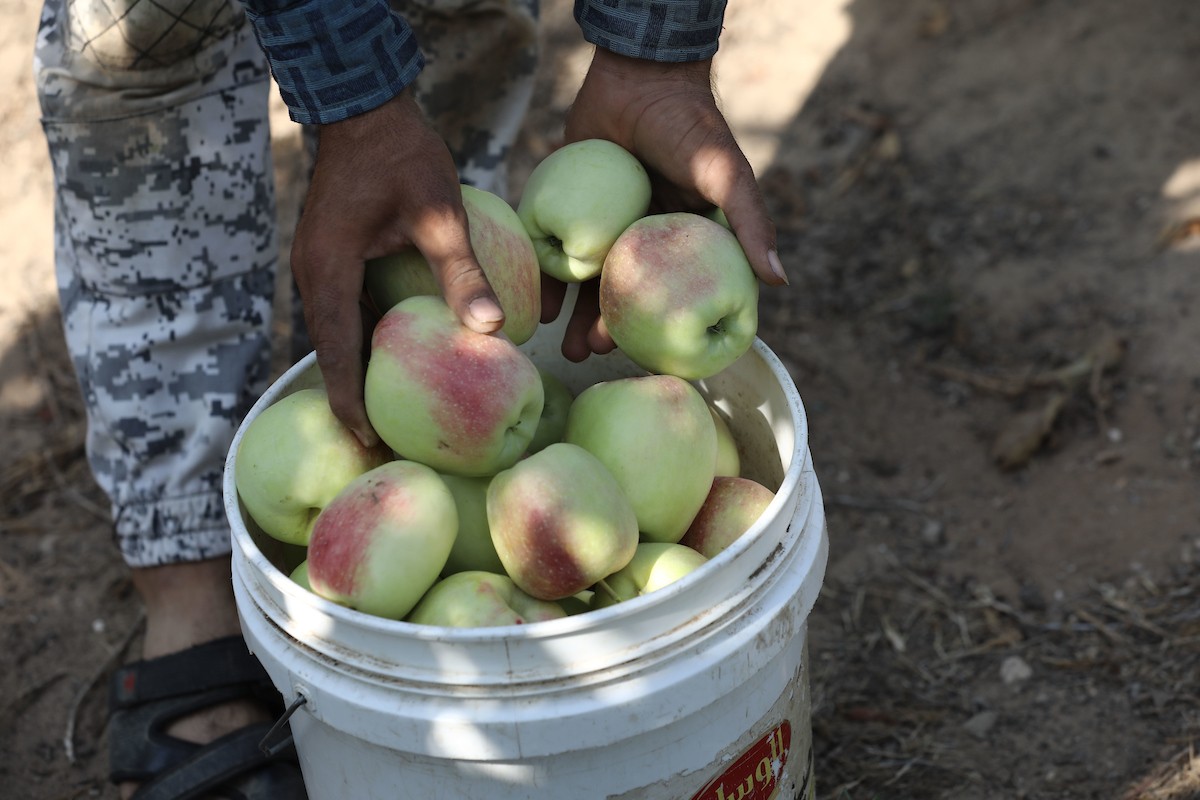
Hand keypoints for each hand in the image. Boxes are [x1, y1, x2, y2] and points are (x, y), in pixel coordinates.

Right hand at [289, 90, 503, 446]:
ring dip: (357, 373)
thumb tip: (490, 329)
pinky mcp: (332, 258)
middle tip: (383, 446)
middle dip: (354, 399)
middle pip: (330, 352)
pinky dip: (363, 343)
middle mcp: (313, 275)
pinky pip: (344, 312)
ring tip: (388, 417)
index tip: (368, 443)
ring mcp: (319, 266)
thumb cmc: (403, 154)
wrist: (365, 106)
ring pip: (336, 335)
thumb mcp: (439, 211)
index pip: (335, 353)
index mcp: (328, 271)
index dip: (350, 401)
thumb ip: (461, 269)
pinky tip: (394, 362)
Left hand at [546, 48, 784, 362]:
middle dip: (607, 329)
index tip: (650, 357)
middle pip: (625, 294)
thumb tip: (780, 281)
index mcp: (682, 240)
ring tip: (560, 346)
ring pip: (587, 279)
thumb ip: (750, 223)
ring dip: (574, 314)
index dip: (663, 327)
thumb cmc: (691, 126)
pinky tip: (539, 303)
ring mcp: (604, 224)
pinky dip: (547, 274)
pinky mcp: (571, 206)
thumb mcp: (726, 175)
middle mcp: (643, 239)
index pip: (674, 295)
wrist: (640, 74)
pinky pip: (556, 246)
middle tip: (587, 355)